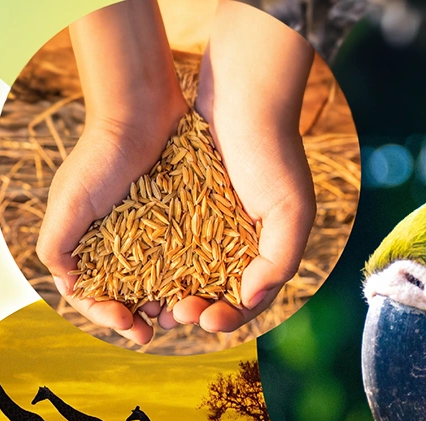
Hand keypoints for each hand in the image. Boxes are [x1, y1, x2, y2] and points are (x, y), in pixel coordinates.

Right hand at [36, 0, 186, 344]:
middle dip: (137, 318)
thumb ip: (56, 244)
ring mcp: (149, 235)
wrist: (140, 113)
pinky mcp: (180, 221)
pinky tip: (201, 290)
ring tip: (178, 314)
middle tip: (153, 331)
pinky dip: (189, 277)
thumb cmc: (99, 156)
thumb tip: (67, 288)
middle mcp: (117, 244)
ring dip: (165, 304)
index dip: (106, 315)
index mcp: (86, 245)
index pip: (92, 295)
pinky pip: (186, 257)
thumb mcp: (69, 201)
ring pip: (158, 283)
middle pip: (125, 296)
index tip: (126, 323)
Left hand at [166, 1, 316, 333]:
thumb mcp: (292, 210)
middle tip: (172, 314)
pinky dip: (149, 261)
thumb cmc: (274, 152)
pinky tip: (133, 272)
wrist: (243, 96)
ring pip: (180, 274)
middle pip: (209, 293)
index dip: (227, 318)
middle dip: (191, 310)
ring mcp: (203, 225)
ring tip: (149, 303)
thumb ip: (280, 261)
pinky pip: (160, 242)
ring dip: (165, 293)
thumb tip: (250, 299)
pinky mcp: (177, 205)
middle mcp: (232, 244)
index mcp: (264, 251)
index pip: (245, 301)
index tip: (207, 320)